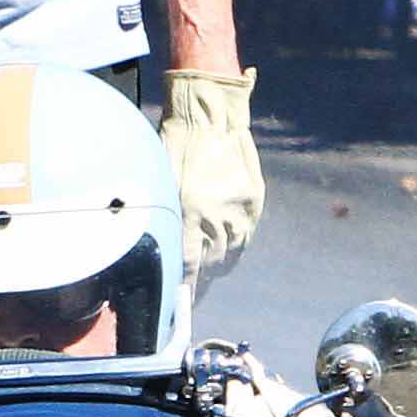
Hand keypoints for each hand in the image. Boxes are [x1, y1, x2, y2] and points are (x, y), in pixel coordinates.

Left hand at [162, 70, 263, 272]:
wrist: (208, 116)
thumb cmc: (174, 146)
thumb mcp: (161, 184)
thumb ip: (168, 220)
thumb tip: (166, 252)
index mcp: (189, 209)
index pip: (190, 262)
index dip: (187, 285)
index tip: (182, 300)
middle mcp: (217, 211)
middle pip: (213, 259)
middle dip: (202, 274)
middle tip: (194, 284)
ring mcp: (240, 206)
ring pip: (233, 249)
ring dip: (221, 261)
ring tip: (211, 268)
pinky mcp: (255, 198)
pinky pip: (247, 233)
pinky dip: (236, 243)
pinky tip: (227, 246)